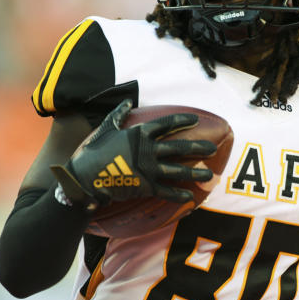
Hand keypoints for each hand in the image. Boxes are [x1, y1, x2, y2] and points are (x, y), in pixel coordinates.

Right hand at [50, 99, 215, 207]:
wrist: (85, 178)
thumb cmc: (94, 152)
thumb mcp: (106, 128)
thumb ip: (118, 114)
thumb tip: (128, 101)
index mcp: (140, 134)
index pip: (166, 124)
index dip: (182, 121)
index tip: (195, 119)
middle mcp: (148, 150)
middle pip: (179, 147)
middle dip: (198, 148)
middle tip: (212, 148)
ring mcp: (149, 169)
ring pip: (178, 171)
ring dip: (195, 174)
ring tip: (209, 176)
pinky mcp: (146, 186)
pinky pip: (166, 191)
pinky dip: (178, 195)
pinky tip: (190, 197)